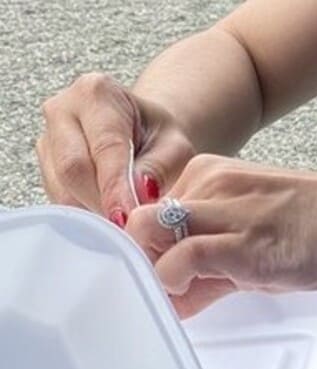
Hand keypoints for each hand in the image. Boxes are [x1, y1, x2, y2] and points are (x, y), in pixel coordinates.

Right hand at [37, 73, 195, 225]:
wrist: (142, 132)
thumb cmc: (160, 137)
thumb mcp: (176, 147)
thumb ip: (160, 168)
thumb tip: (140, 192)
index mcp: (97, 95)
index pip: (103, 148)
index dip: (114, 188)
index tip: (128, 218)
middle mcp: (63, 110)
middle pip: (72, 169)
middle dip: (102, 204)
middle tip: (130, 230)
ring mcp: (48, 137)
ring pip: (61, 187)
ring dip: (92, 213)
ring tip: (124, 227)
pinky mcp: (45, 164)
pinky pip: (58, 196)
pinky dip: (84, 214)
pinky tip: (107, 221)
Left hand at [127, 155, 316, 318]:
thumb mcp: (258, 242)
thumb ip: (211, 270)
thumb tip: (176, 300)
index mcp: (209, 177)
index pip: (145, 213)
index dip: (143, 253)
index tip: (159, 281)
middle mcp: (208, 185)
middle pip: (136, 223)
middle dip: (137, 262)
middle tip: (162, 294)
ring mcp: (225, 211)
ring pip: (147, 235)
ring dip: (153, 274)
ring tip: (180, 298)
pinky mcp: (244, 242)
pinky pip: (181, 258)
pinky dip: (174, 283)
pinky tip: (190, 297)